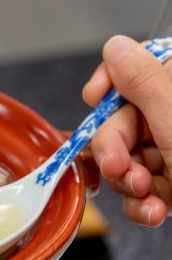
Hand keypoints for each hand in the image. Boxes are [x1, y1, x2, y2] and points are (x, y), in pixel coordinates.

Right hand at [83, 35, 171, 225]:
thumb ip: (144, 85)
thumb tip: (116, 47)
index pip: (133, 71)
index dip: (108, 84)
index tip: (95, 100)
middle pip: (118, 123)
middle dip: (114, 151)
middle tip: (120, 168)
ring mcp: (171, 153)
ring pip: (123, 160)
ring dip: (127, 183)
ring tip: (145, 195)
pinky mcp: (170, 185)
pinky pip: (137, 190)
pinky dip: (139, 205)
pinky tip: (153, 211)